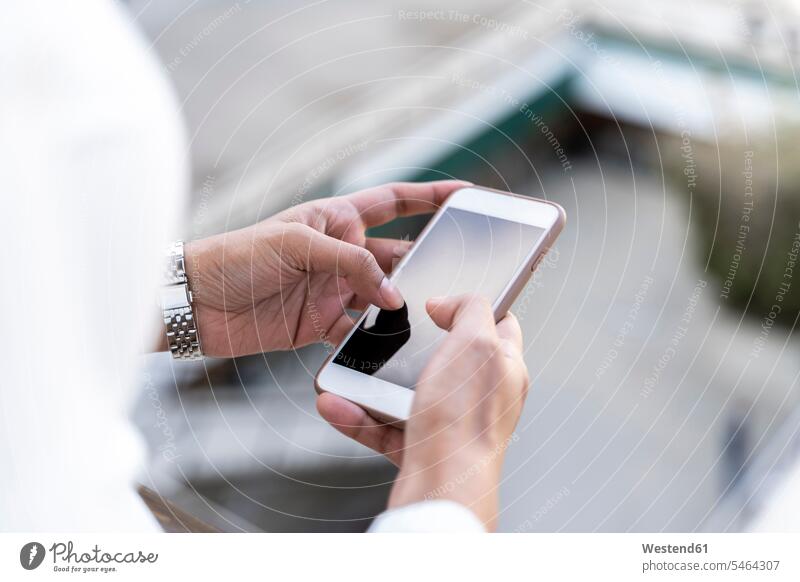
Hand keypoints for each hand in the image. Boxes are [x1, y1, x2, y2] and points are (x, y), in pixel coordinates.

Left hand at [182, 180, 468, 356]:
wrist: (195, 302)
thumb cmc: (236, 256)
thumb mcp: (294, 244)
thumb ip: (349, 264)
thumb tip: (392, 294)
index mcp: (336, 219)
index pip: (394, 202)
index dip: (430, 197)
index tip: (466, 195)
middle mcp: (340, 254)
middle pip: (398, 256)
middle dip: (428, 261)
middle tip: (460, 272)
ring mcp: (333, 290)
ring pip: (383, 298)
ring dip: (404, 306)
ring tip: (432, 315)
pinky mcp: (320, 324)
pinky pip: (359, 333)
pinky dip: (374, 341)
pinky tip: (390, 346)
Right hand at [317, 293, 528, 529]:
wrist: (441, 491)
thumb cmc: (466, 424)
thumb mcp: (476, 342)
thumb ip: (469, 309)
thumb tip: (450, 303)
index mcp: (504, 368)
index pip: (499, 326)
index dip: (473, 308)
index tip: (443, 299)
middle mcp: (480, 398)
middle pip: (445, 359)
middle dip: (409, 348)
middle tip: (388, 338)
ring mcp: (450, 425)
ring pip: (407, 395)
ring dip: (372, 384)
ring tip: (347, 374)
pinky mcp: (421, 450)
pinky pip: (384, 427)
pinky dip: (359, 416)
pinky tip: (339, 404)